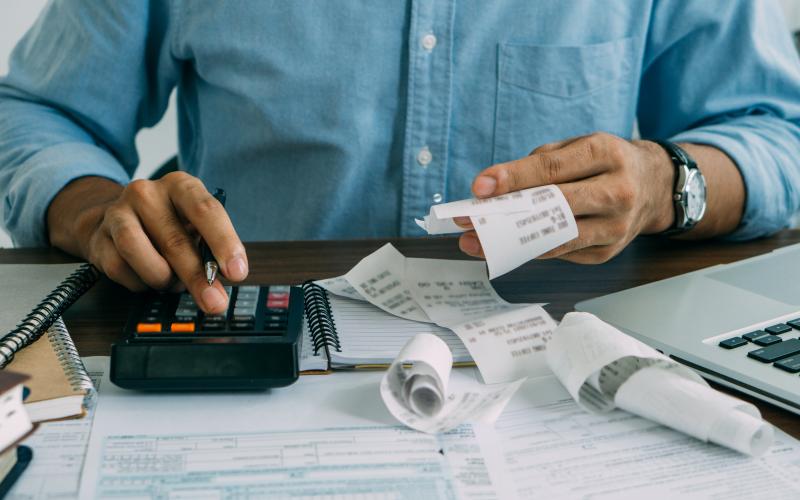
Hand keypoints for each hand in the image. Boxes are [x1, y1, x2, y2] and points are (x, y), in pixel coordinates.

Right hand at [47, 173, 247, 312]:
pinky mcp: (99, 236)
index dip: (224, 243)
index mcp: (181, 186)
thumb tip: (219, 283)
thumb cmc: (168, 225)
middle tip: (214, 302)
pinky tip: (147, 279)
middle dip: (198, 278)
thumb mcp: (195, 228)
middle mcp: (147, 193)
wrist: (117, 220)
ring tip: (171, 283)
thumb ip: (209, 251)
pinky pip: (119, 268)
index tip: (237, 272)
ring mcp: (118, 212)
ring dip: (161, 278)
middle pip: (175, 240)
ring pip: (139, 253)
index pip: (206, 211)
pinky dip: (139, 282)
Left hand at [457, 133, 675, 263]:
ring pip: (556, 239)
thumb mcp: (578, 147)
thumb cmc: (604, 163)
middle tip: (469, 222)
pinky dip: (531, 251)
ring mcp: (615, 227)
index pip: (552, 169)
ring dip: (511, 243)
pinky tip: (505, 248)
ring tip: (477, 243)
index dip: (513, 178)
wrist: (654, 187)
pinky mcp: (607, 252)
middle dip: (506, 216)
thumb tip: (493, 190)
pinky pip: (561, 254)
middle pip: (554, 207)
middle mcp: (617, 191)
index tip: (479, 187)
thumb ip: (538, 163)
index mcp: (606, 154)